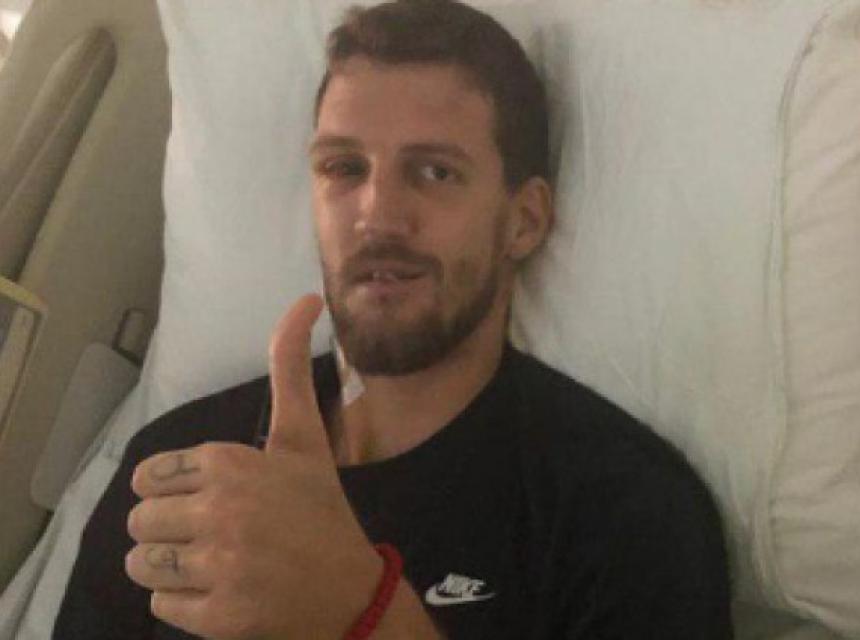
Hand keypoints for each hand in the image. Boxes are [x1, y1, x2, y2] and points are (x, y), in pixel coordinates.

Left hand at [125, 294, 382, 638]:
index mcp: (231, 463)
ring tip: (208, 562)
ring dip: (167, 565)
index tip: (208, 500)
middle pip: (141, 520)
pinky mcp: (217, 616)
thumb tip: (306, 298)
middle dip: (169, 528)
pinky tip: (220, 591)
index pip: (150, 476)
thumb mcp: (304, 438)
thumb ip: (290, 368)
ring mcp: (219, 566)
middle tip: (214, 534)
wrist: (352, 590)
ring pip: (141, 563)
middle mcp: (221, 511)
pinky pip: (159, 605)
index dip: (173, 491)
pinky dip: (182, 602)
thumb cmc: (321, 510)